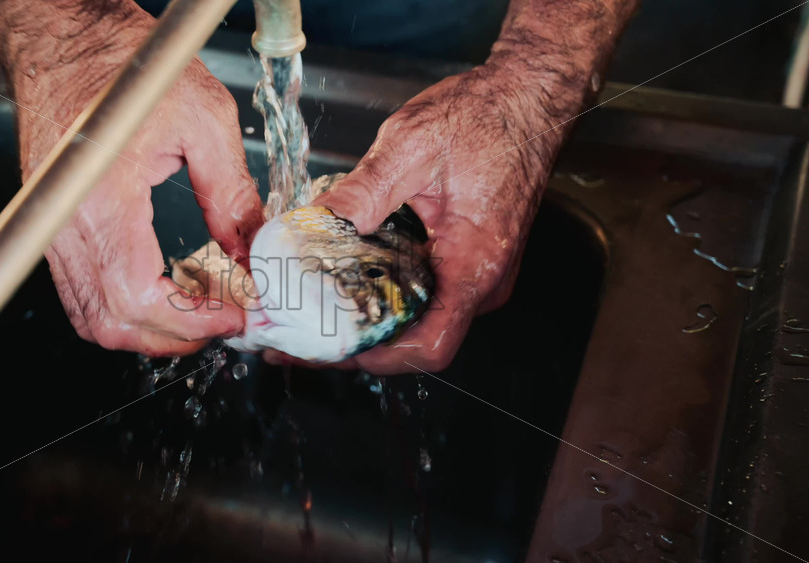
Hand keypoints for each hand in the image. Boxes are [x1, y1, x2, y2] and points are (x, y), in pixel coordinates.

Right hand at [0, 1, 261, 355]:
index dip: (193, 320)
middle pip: (114, 322)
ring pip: (93, 318)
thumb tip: (254, 252)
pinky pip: (82, 295)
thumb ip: (232, 194)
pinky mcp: (53, 231)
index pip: (140, 295)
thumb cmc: (127, 67)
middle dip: (178, 335)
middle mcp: (65, 225)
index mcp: (102, 198)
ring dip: (151, 329)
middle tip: (229, 320)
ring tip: (204, 311)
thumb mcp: (204, 119)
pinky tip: (169, 292)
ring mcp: (52, 232)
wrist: (66, 43)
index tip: (237, 316)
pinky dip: (126, 309)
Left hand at [294, 54, 593, 373]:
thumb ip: (361, 192)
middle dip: (356, 344)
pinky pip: (424, 295)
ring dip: (366, 321)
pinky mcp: (467, 261)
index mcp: (475, 262)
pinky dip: (383, 296)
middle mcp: (482, 280)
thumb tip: (311, 226)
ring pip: (418, 320)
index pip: (430, 345)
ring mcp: (476, 274)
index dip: (378, 358)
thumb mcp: (412, 147)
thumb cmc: (486, 118)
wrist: (526, 99)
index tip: (329, 349)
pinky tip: (344, 282)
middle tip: (301, 334)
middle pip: (417, 341)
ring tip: (311, 313)